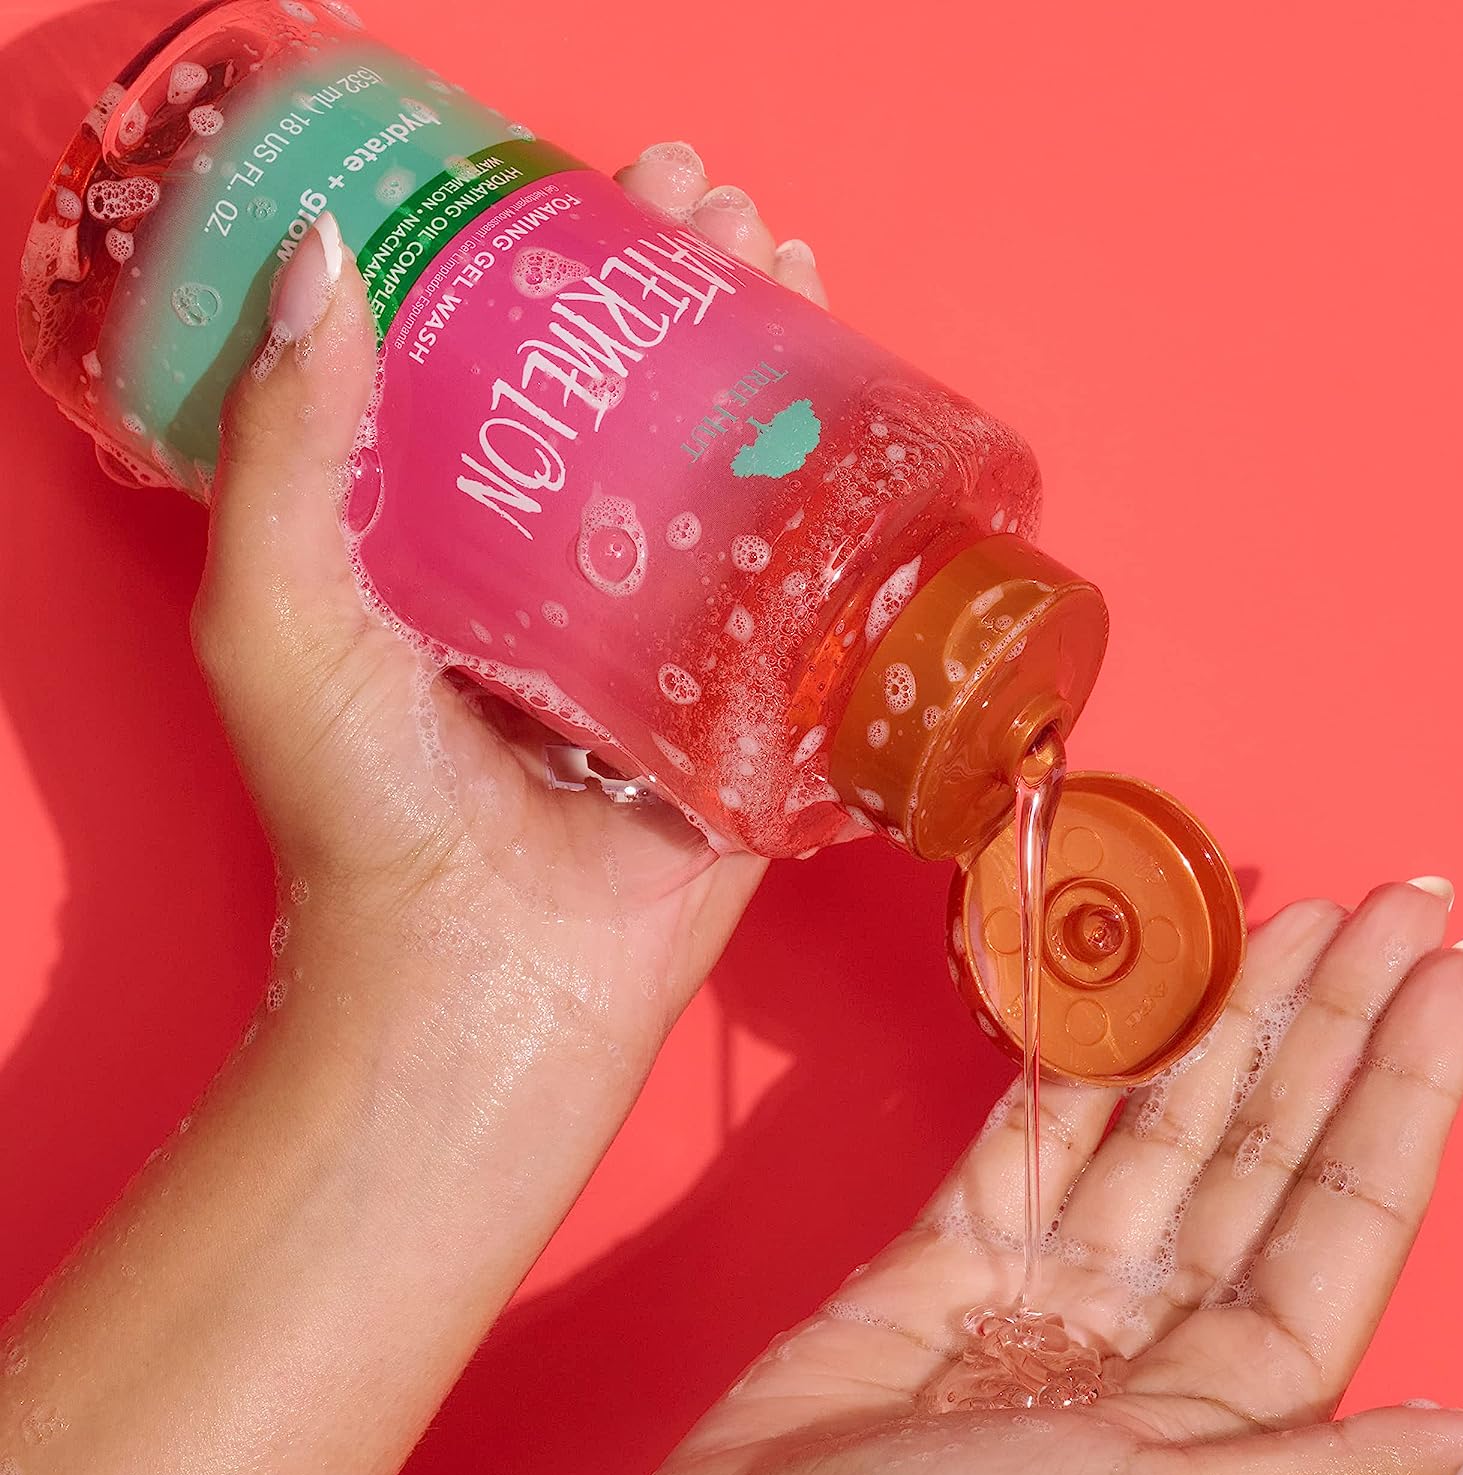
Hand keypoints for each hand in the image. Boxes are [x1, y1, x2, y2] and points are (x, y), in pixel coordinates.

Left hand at [0, 149, 831, 1474]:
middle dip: (694, 292)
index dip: (568, 270)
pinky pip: (809, 588)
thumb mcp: (278, 615)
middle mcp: (569, 577)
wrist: (486, 978)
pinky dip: (844, 502)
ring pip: (736, 470)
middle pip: (647, 399)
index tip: (609, 190)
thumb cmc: (366, 817)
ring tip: (798, 274)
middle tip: (726, 215)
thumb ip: (284, 449)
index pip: (524, 368)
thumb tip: (319, 265)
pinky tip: (867, 417)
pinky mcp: (749, 702)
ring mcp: (669, 637)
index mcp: (460, 546)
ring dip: (774, 363)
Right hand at [646, 883, 1462, 1474]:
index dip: (1408, 1089)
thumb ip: (1308, 1471)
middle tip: (1395, 904)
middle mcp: (1155, 1326)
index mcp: (1228, 1398)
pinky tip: (1124, 989)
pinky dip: (1075, 1059)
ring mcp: (1054, 1280)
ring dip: (1224, 1016)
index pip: (1346, 1211)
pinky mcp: (953, 1247)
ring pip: (1161, 1120)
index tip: (1455, 977)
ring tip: (1291, 918)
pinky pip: (1030, 1132)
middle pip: (1268, 1145)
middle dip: (1332, 1020)